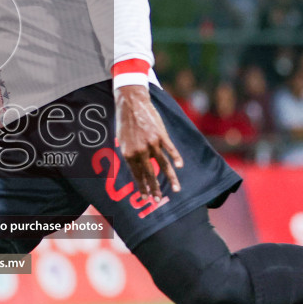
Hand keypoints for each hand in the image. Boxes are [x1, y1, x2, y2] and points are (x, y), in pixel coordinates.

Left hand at [115, 85, 181, 199]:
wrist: (131, 102)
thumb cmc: (125, 122)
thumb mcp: (122, 140)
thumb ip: (130, 154)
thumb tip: (137, 167)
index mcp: (128, 153)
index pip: (137, 175)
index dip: (142, 187)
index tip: (145, 198)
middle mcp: (140, 151)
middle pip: (150, 174)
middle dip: (154, 189)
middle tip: (158, 200)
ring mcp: (152, 143)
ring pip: (163, 165)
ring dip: (170, 179)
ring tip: (176, 190)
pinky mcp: (161, 135)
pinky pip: (170, 149)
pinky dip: (176, 158)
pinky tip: (180, 167)